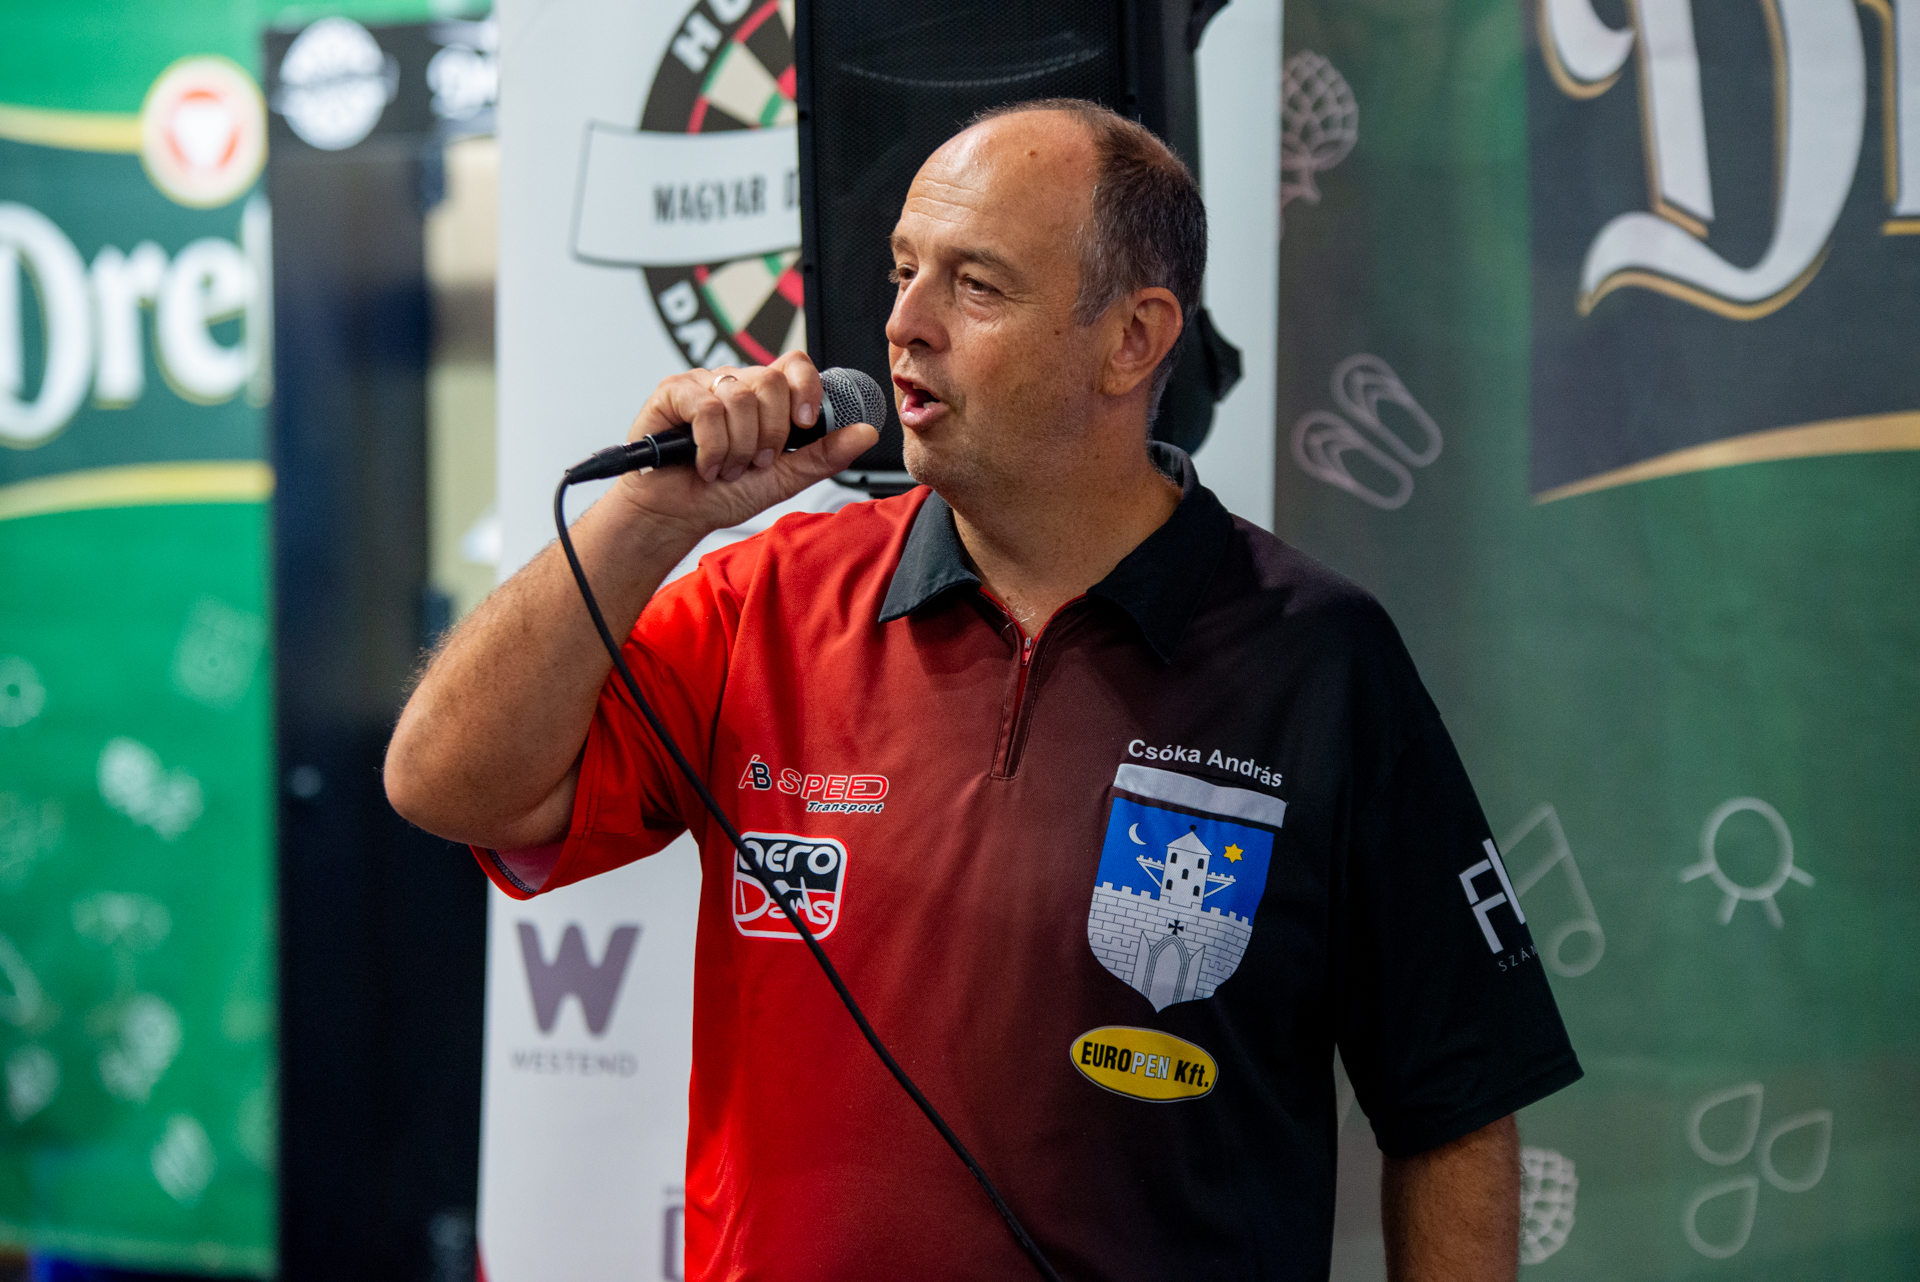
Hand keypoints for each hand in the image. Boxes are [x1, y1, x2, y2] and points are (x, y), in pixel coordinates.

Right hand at [612, 350, 878, 538]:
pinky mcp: (673, 392)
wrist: (677, 516)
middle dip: (769, 434)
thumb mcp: (784, 478)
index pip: (796, 365)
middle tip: (756, 462)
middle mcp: (736, 383)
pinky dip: (712, 447)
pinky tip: (705, 464)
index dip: (806, 388)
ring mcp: (704, 384)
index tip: (806, 422)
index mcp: (765, 398)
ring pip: (740, 399)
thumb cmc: (724, 494)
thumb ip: (824, 455)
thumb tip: (867, 433)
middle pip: (771, 382)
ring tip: (727, 468)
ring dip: (738, 448)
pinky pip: (706, 408)